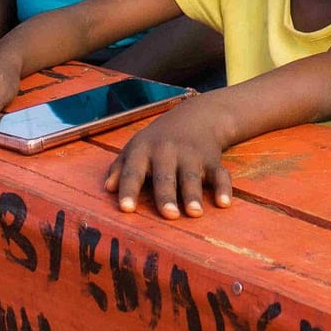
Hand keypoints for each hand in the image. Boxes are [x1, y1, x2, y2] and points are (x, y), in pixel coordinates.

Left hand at [103, 98, 232, 218]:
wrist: (195, 116)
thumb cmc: (158, 140)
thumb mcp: (135, 147)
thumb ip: (119, 168)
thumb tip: (107, 189)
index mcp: (144, 150)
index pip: (133, 171)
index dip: (129, 190)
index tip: (125, 208)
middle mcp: (167, 151)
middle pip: (165, 176)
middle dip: (166, 195)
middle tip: (168, 215)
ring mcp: (191, 155)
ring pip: (191, 177)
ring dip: (193, 194)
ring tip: (194, 213)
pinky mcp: (212, 160)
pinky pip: (219, 174)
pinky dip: (224, 188)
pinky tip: (224, 202)